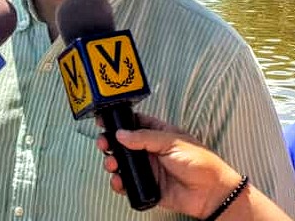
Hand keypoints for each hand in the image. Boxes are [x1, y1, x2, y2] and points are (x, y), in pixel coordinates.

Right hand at [96, 113, 241, 218]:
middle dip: (109, 142)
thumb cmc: (199, 161)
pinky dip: (119, 183)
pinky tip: (118, 181)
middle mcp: (149, 150)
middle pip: (122, 143)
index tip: (103, 121)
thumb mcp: (171, 142)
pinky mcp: (147, 186)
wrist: (211, 193)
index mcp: (156, 133)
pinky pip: (128, 184)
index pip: (133, 123)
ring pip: (122, 163)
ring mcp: (147, 168)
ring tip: (112, 164)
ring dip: (112, 162)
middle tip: (103, 144)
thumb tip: (121, 134)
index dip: (117, 122)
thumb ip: (144, 138)